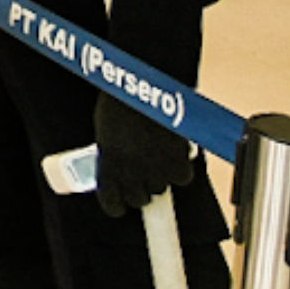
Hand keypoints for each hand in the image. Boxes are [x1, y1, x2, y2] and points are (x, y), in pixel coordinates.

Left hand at [93, 97, 195, 216]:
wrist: (144, 84)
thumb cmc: (120, 103)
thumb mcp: (106, 133)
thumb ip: (111, 156)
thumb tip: (118, 173)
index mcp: (107, 166)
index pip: (112, 204)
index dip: (117, 203)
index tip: (120, 200)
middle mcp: (129, 175)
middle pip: (140, 199)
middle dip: (140, 187)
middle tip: (143, 169)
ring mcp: (153, 172)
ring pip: (161, 188)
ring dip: (160, 176)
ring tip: (157, 153)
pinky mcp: (177, 165)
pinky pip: (183, 178)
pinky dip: (181, 167)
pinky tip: (174, 151)